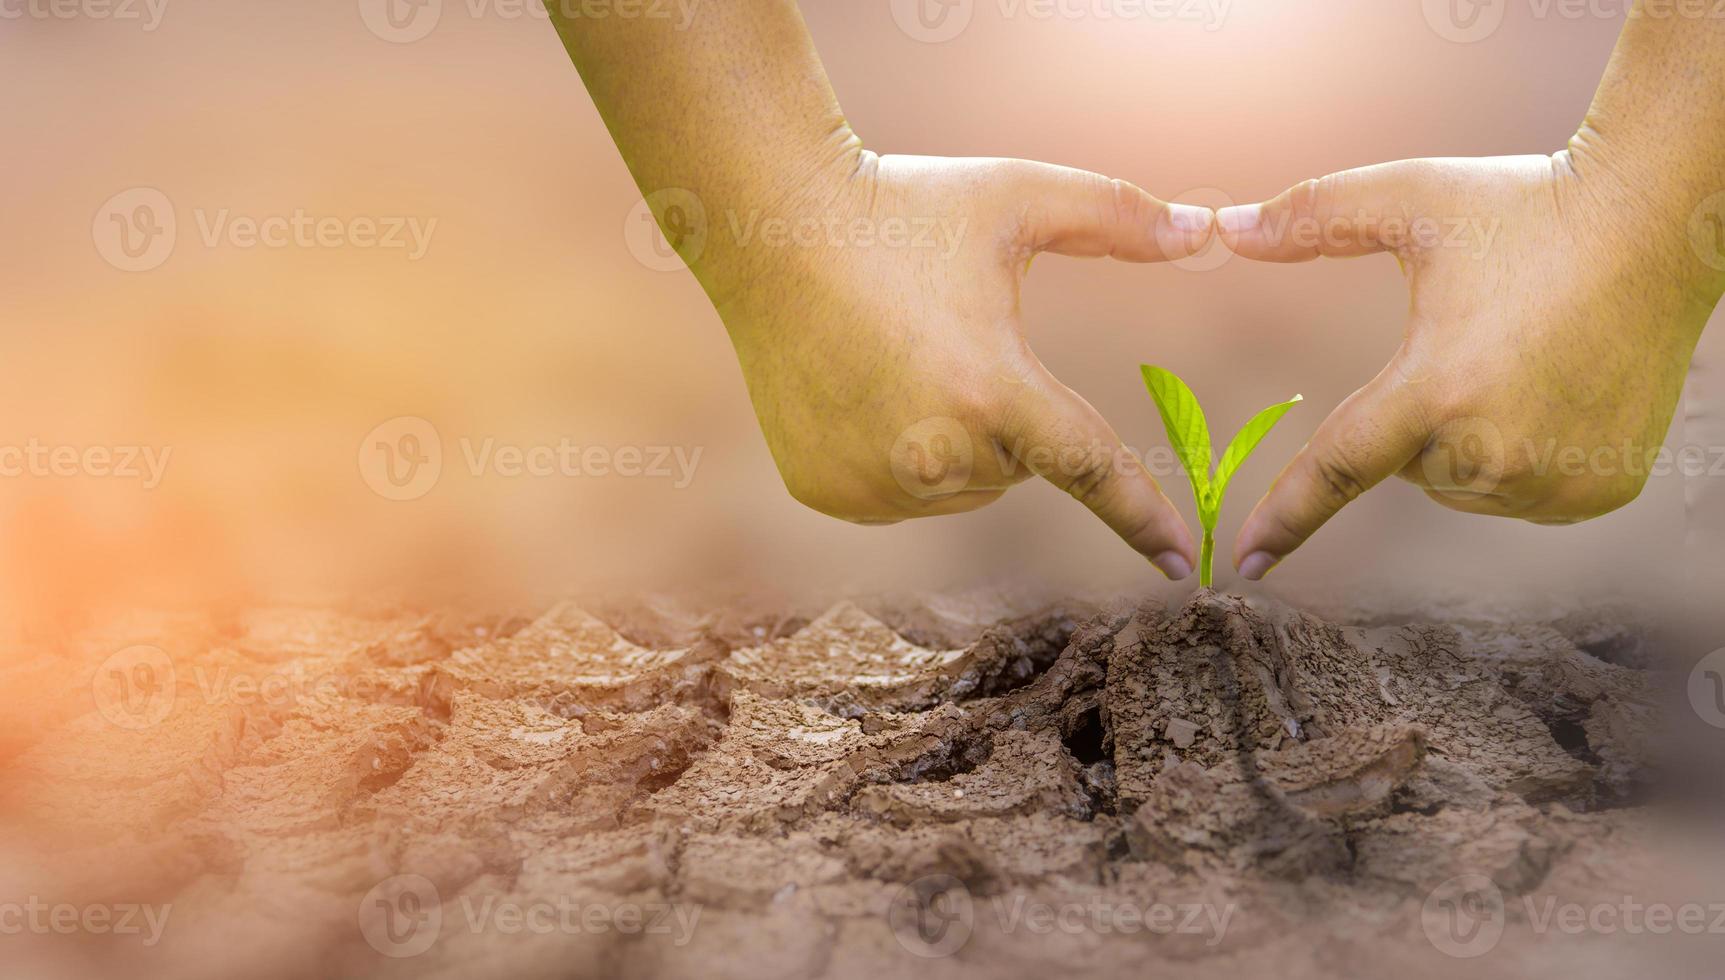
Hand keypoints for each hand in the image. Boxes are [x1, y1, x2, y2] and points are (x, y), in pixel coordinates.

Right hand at [699, 153, 1211, 578]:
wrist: (768, 225)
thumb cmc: (904, 206)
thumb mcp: (1017, 198)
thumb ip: (1118, 217)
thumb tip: (1207, 230)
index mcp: (991, 390)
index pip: (1090, 470)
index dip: (1142, 517)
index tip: (1182, 565)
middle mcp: (930, 457)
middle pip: (1015, 467)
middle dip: (1005, 415)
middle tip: (948, 340)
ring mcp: (871, 484)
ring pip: (957, 486)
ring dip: (952, 441)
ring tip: (897, 359)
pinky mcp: (826, 492)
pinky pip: (897, 493)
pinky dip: (895, 455)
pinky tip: (860, 388)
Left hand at [1218, 150, 1720, 579]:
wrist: (1660, 221)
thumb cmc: (1524, 206)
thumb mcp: (1410, 198)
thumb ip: (1310, 218)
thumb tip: (1224, 230)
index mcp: (1437, 387)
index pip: (1337, 470)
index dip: (1286, 517)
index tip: (1246, 562)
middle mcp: (1495, 449)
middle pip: (1408, 464)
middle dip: (1420, 415)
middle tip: (1479, 342)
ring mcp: (1552, 479)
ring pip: (1463, 484)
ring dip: (1471, 439)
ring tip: (1526, 361)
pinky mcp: (1597, 493)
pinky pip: (1521, 494)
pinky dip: (1523, 457)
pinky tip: (1557, 392)